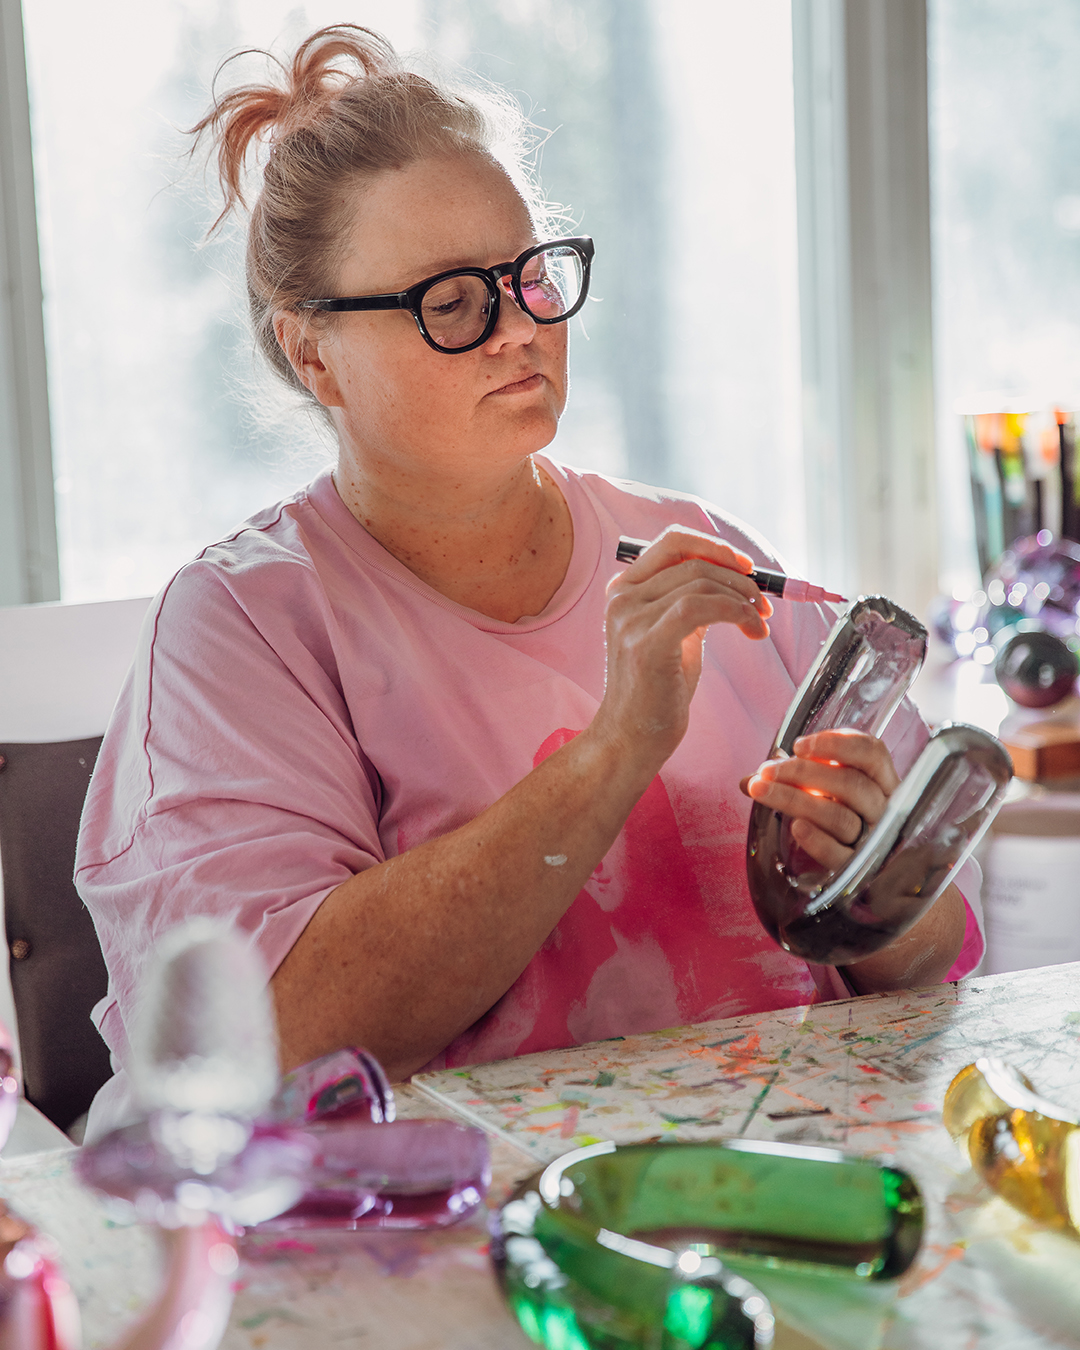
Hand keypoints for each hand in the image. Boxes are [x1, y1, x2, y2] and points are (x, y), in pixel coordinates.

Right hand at [592, 528, 772, 768]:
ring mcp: (630, 619)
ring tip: (759, 624)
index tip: (747, 567)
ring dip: (743, 600)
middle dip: (739, 578)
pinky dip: (735, 612)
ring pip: (701, 583)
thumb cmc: (656, 689)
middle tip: (763, 604)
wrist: (632, 736)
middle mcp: (622, 598)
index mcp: (624, 589)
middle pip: (693, 562)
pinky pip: (700, 607)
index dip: (715, 547)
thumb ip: (690, 600)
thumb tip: (735, 577)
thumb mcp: (673, 633)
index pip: (673, 543)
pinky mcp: (646, 644)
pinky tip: (750, 630)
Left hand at [742, 729, 899, 869]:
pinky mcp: (858, 868)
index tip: (798, 745)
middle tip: (766, 771)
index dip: (837, 744)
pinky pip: (840, 856)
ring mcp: (873, 839)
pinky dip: (817, 840)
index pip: (872, 753)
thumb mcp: (818, 786)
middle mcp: (882, 808)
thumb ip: (790, 777)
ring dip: (795, 800)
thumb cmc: (831, 810)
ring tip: (761, 790)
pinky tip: (795, 826)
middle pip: (851, 784)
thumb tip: (750, 780)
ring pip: (840, 817)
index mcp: (880, 779)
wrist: (844, 859)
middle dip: (802, 772)